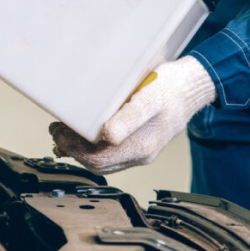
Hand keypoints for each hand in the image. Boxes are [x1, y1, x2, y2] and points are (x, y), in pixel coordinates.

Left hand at [50, 56, 215, 173]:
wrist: (193, 87)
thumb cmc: (172, 88)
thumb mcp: (149, 98)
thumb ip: (128, 119)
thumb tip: (108, 136)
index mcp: (142, 147)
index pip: (98, 159)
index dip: (73, 148)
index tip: (58, 132)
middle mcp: (141, 154)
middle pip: (98, 163)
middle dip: (73, 150)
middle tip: (56, 131)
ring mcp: (141, 151)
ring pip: (104, 161)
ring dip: (81, 150)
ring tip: (64, 135)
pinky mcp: (140, 143)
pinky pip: (112, 154)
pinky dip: (93, 148)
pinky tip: (84, 137)